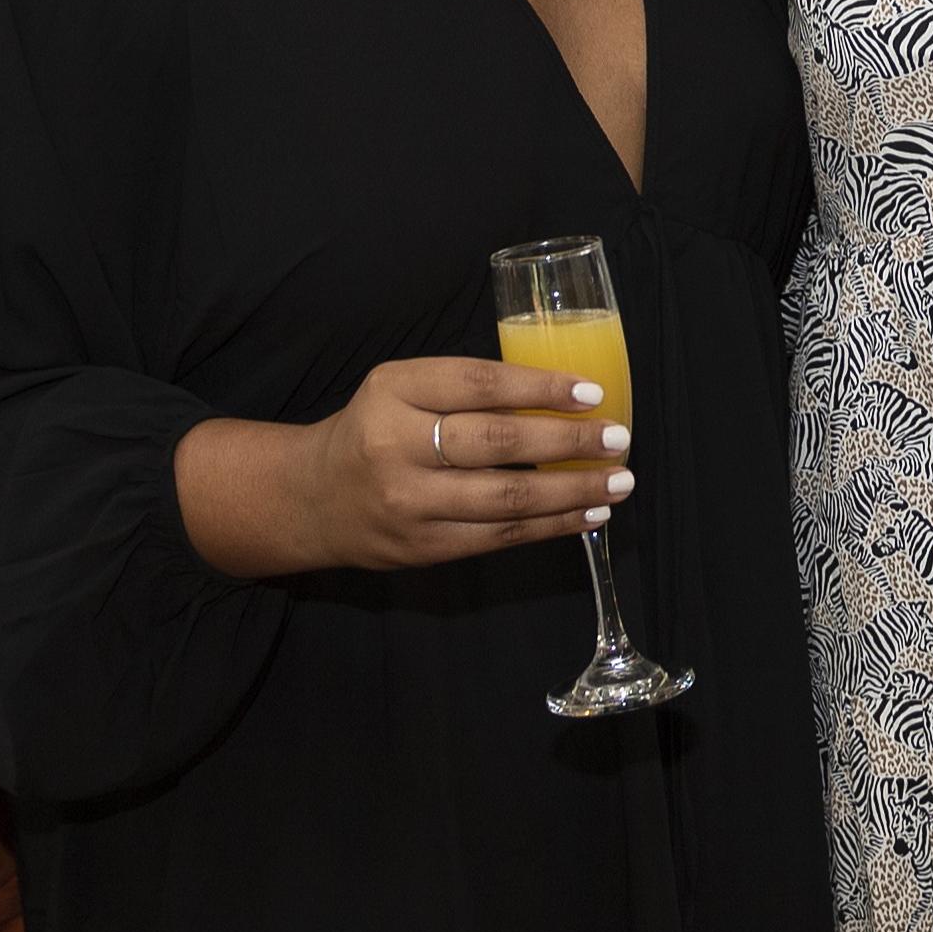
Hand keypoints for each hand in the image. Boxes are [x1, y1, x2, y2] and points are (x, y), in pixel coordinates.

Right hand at [175, 359, 631, 578]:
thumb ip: (465, 387)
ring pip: (504, 499)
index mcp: (393, 390)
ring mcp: (408, 503)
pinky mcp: (422, 547)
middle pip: (497, 443)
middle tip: (618, 438)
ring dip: (572, 492)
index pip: (478, 384)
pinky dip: (550, 526)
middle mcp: (395, 446)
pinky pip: (498, 538)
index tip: (591, 392)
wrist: (314, 497)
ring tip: (618, 482)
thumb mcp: (402, 387)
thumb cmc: (376, 429)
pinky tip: (587, 514)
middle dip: (567, 443)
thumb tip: (562, 393)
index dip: (540, 387)